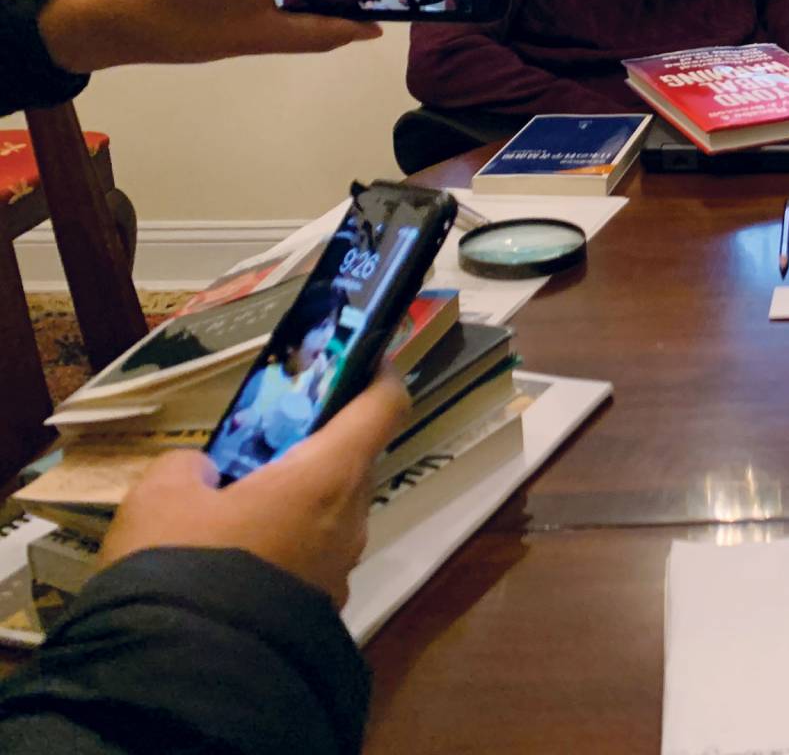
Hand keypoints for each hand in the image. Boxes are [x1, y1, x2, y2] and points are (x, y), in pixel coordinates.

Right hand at [98, 376, 408, 606]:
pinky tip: (235, 558)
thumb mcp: (162, 494)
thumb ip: (189, 466)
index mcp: (328, 476)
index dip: (380, 376)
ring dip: (298, 501)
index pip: (384, 407)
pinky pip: (312, 558)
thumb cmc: (183, 562)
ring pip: (331, 513)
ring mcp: (341, 568)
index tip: (365, 357)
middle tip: (267, 440)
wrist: (184, 671)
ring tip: (238, 505)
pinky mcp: (322, 608)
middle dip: (316, 447)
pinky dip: (287, 546)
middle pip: (352, 462)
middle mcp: (350, 518)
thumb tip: (203, 473)